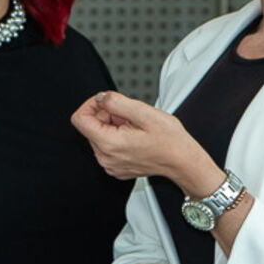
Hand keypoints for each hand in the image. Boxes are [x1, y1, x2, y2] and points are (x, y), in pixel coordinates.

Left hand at [71, 92, 211, 188]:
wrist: (183, 162)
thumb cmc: (171, 141)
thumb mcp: (145, 112)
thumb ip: (116, 102)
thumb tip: (99, 97)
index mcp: (109, 144)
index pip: (79, 119)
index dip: (91, 105)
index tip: (106, 101)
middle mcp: (105, 157)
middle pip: (90, 126)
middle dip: (107, 115)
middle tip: (130, 116)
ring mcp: (109, 164)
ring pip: (99, 135)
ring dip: (113, 125)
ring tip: (135, 127)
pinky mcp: (115, 166)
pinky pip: (107, 146)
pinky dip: (118, 136)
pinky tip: (135, 137)